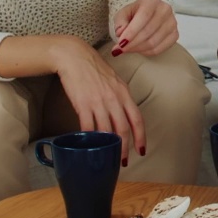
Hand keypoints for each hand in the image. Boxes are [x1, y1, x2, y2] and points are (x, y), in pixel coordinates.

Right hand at [51, 37, 143, 163]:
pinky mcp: (82, 104)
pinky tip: (88, 145)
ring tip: (106, 156)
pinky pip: (87, 125)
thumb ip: (120, 98)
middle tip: (122, 161)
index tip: (142, 150)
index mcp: (124, 93)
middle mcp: (114, 99)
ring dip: (107, 146)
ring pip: (106, 130)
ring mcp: (98, 102)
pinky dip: (89, 137)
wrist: (75, 57)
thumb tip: (124, 115)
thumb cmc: (94, 69)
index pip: (137, 119)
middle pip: (123, 129)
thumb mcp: (115, 81)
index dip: (141, 136)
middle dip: (124, 147)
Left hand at [112, 0, 178, 56]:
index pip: (143, 17)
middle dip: (132, 43)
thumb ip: (120, 22)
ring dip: (138, 49)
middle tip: (120, 49)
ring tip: (128, 49)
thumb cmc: (135, 13)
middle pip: (148, 31)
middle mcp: (165, 9)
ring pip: (153, 42)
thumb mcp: (123, 13)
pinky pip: (160, 48)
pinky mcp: (175, 34)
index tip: (120, 43)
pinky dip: (147, 52)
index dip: (131, 32)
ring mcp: (172, 22)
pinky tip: (139, 50)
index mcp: (152, 0)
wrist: (149, 13)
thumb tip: (121, 33)